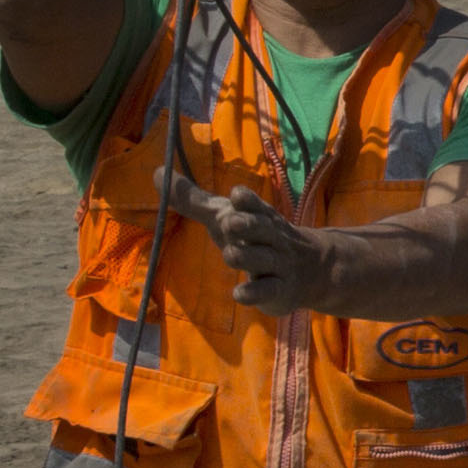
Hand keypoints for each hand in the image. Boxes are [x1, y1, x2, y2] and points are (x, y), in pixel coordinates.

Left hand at [172, 156, 334, 314]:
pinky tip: (239, 293)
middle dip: (247, 224)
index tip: (236, 196)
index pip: (255, 204)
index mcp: (260, 216)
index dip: (247, 201)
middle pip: (262, 227)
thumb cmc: (256, 238)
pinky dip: (253, 293)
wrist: (311, 269)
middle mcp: (272, 237)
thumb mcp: (228, 216)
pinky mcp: (280, 290)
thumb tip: (156, 173)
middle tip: (230, 223)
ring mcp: (278, 264)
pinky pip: (267, 291)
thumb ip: (192, 200)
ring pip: (262, 258)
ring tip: (232, 254)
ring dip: (244, 255)